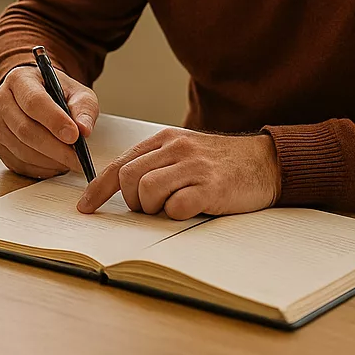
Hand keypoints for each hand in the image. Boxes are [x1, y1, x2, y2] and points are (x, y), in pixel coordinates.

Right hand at [0, 64, 99, 177]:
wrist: (36, 98)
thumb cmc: (56, 93)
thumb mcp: (76, 92)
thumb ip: (83, 108)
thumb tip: (83, 130)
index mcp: (19, 80)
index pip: (33, 102)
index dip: (54, 121)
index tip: (74, 136)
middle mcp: (1, 101)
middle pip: (25, 129)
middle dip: (55, 148)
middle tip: (78, 159)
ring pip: (22, 150)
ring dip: (50, 160)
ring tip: (70, 161)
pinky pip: (19, 163)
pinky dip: (42, 169)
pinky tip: (56, 164)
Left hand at [78, 127, 280, 219]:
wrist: (268, 162)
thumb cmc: (222, 163)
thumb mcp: (185, 153)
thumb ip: (156, 163)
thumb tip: (122, 188)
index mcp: (165, 140)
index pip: (121, 163)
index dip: (98, 188)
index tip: (86, 207)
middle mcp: (177, 149)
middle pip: (130, 178)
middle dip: (133, 201)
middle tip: (150, 208)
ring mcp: (195, 167)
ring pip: (148, 191)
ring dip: (153, 208)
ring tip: (172, 207)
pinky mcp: (212, 187)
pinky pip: (177, 207)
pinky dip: (177, 214)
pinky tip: (192, 209)